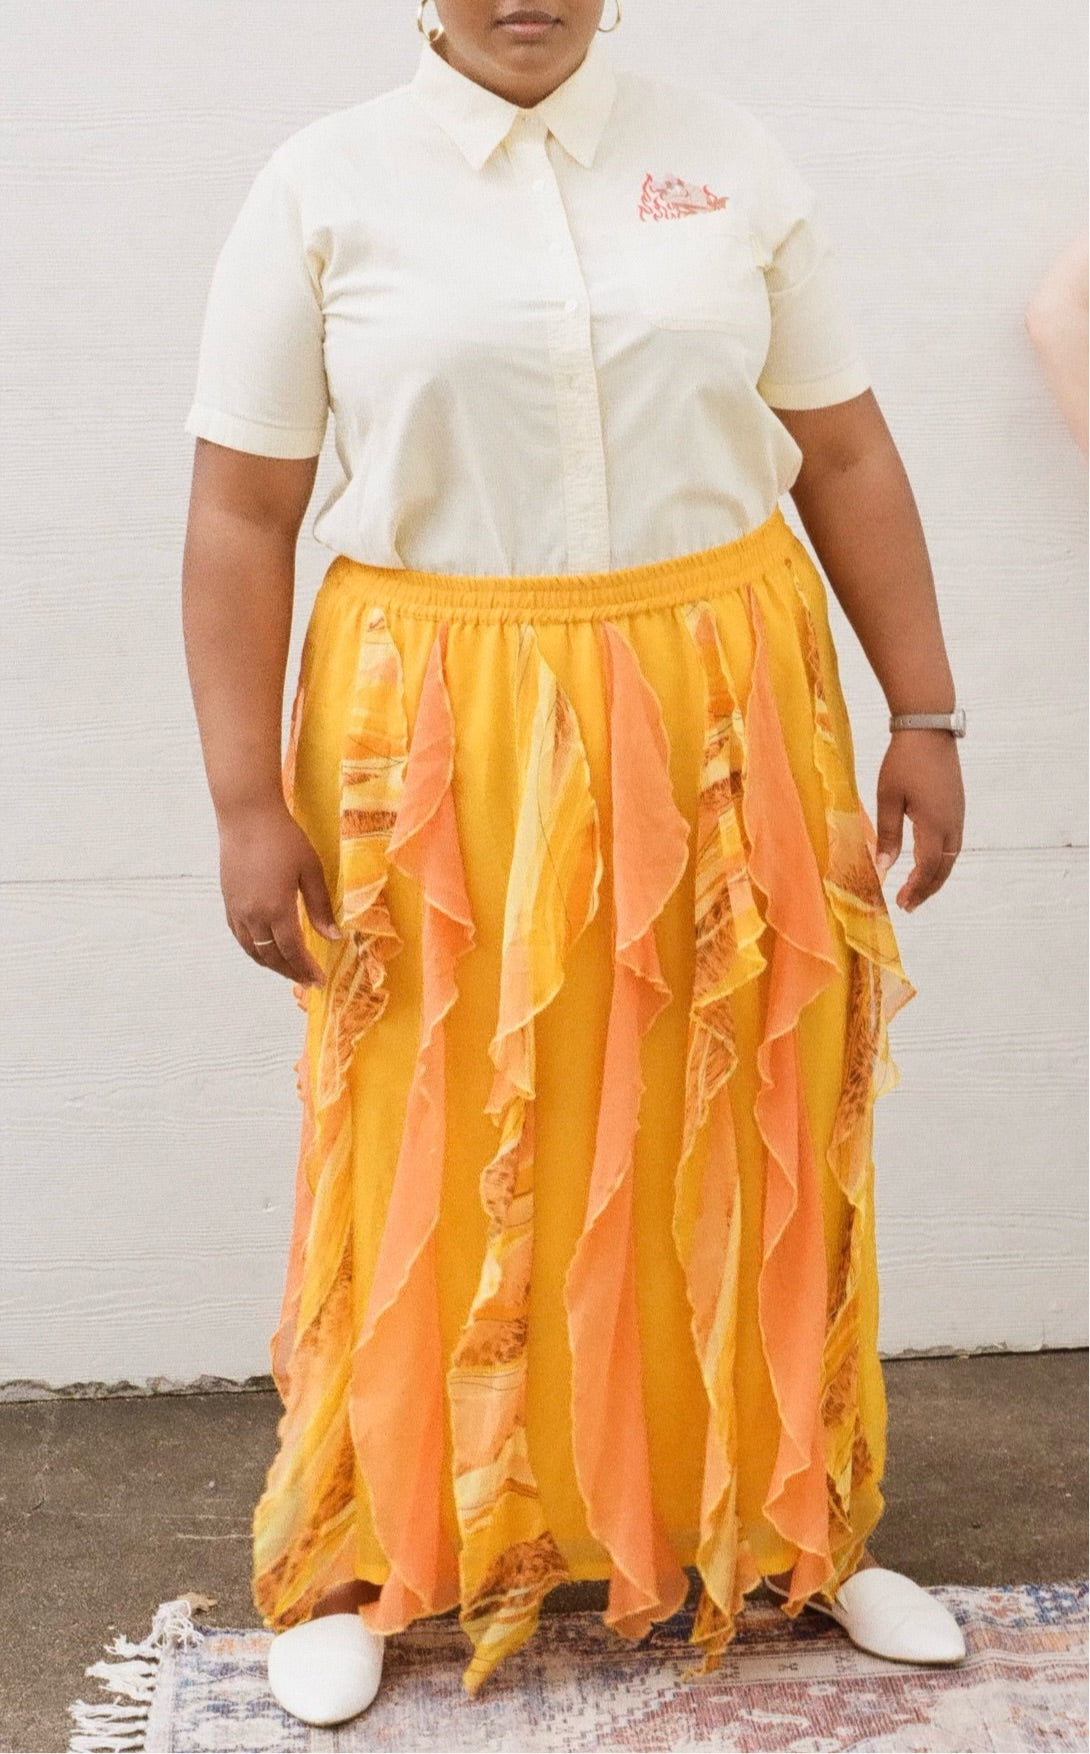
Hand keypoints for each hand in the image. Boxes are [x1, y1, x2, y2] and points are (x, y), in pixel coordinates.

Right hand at [218, 799, 340, 985]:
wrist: (247, 816)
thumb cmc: (284, 839)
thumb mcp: (310, 871)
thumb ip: (320, 907)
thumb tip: (333, 936)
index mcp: (276, 909)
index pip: (293, 951)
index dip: (306, 969)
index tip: (319, 981)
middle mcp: (253, 916)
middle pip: (271, 956)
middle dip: (290, 972)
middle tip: (306, 981)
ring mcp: (237, 910)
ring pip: (252, 950)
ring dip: (270, 964)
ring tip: (288, 970)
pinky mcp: (228, 901)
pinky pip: (239, 936)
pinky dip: (252, 949)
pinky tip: (263, 949)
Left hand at [872, 731, 964, 910]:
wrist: (929, 729)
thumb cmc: (903, 761)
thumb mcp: (888, 798)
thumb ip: (888, 834)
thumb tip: (884, 867)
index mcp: (934, 824)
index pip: (927, 868)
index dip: (915, 888)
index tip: (901, 903)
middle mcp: (952, 823)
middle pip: (943, 868)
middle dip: (927, 889)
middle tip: (909, 905)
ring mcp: (958, 815)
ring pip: (951, 857)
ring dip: (935, 877)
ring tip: (918, 890)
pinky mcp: (957, 806)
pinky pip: (953, 843)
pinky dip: (941, 860)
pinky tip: (928, 863)